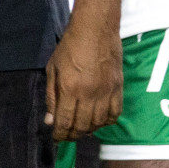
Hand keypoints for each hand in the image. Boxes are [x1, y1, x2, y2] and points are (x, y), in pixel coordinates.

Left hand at [46, 24, 122, 141]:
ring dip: (89, 130)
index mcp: (70, 88)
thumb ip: (51, 96)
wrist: (95, 29)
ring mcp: (106, 92)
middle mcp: (89, 94)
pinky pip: (115, 114)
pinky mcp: (118, 88)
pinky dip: (106, 122)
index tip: (57, 138)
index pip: (65, 121)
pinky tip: (98, 120)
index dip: (60, 134)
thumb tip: (51, 121)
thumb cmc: (69, 47)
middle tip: (67, 134)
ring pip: (99, 123)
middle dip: (73, 134)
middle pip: (82, 126)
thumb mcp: (52, 69)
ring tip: (81, 128)